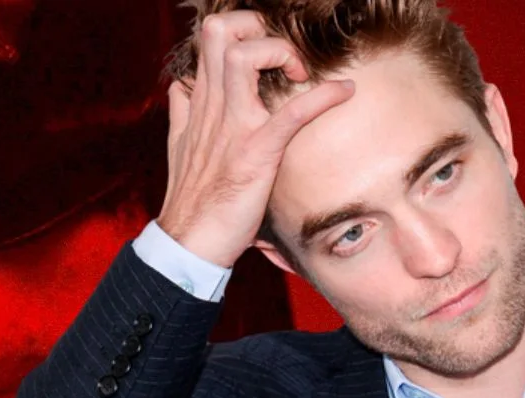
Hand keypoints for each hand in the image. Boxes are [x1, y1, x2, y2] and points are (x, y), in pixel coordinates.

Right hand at [157, 10, 354, 268]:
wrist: (189, 242)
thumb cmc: (191, 199)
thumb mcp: (180, 146)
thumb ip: (184, 112)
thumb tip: (183, 88)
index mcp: (199, 102)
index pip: (210, 38)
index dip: (241, 30)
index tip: (266, 53)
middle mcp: (212, 106)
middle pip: (219, 32)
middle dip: (256, 27)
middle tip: (284, 55)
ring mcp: (232, 127)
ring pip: (244, 57)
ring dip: (280, 52)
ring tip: (300, 73)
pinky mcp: (254, 153)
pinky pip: (290, 113)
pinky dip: (323, 96)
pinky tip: (344, 92)